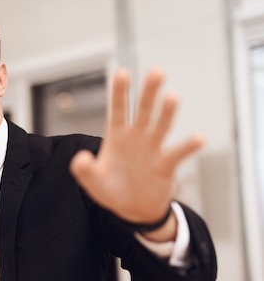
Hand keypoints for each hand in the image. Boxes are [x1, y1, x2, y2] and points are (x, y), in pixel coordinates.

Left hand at [69, 67, 203, 229]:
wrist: (132, 209)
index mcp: (117, 136)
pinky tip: (199, 138)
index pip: (118, 109)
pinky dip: (189, 146)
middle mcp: (137, 137)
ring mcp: (153, 149)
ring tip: (172, 96)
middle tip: (157, 71)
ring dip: (167, 112)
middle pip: (144, 110)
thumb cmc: (111, 189)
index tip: (123, 72)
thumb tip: (80, 158)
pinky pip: (179, 153)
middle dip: (149, 91)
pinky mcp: (166, 165)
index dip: (120, 92)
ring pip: (161, 126)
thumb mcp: (92, 182)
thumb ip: (84, 170)